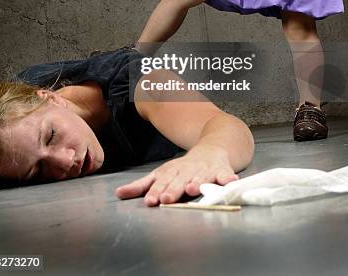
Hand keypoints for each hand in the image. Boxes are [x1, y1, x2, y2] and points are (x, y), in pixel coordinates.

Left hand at [115, 146, 238, 206]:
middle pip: (179, 180)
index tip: (151, 201)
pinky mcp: (221, 169)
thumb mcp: (161, 174)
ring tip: (193, 188)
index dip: (156, 191)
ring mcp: (205, 169)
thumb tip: (118, 194)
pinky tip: (229, 182)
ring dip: (197, 182)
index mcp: (172, 171)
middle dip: (173, 189)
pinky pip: (225, 174)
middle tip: (167, 199)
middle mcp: (187, 170)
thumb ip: (141, 186)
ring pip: (200, 176)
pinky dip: (228, 178)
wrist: (212, 148)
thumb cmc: (183, 168)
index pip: (162, 181)